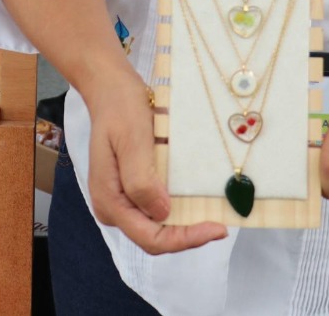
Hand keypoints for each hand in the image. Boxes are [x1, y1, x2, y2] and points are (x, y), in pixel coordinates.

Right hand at [84, 74, 226, 254]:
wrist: (112, 89)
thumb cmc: (121, 110)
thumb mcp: (132, 141)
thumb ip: (141, 181)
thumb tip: (162, 213)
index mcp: (109, 200)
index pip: (149, 238)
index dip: (184, 240)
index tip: (217, 228)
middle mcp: (113, 207)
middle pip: (154, 237)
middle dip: (187, 235)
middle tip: (220, 223)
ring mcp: (122, 200)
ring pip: (157, 227)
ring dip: (185, 225)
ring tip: (213, 215)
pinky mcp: (132, 190)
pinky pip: (157, 209)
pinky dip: (179, 211)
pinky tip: (197, 201)